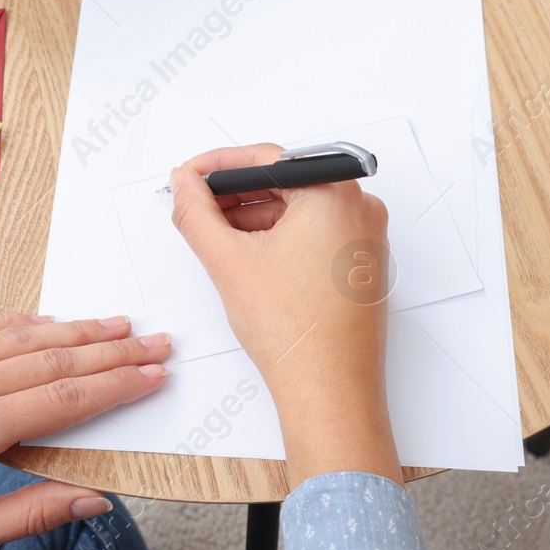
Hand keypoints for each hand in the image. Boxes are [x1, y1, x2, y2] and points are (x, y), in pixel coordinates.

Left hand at [0, 313, 169, 549]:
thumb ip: (31, 512)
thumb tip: (96, 499)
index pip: (62, 400)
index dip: (116, 386)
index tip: (153, 373)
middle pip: (48, 359)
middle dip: (108, 351)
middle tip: (151, 340)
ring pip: (12, 335)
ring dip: (68, 329)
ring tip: (110, 325)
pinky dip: (9, 322)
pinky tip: (40, 321)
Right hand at [170, 144, 400, 485]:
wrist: (329, 392)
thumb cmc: (296, 333)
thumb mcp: (228, 260)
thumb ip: (196, 212)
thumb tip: (184, 185)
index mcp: (336, 194)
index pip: (269, 157)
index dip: (219, 165)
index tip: (190, 176)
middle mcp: (361, 209)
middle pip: (286, 182)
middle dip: (235, 194)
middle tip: (196, 206)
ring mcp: (365, 239)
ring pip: (299, 210)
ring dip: (255, 217)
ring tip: (216, 237)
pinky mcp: (362, 265)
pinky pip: (316, 234)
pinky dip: (281, 238)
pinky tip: (249, 257)